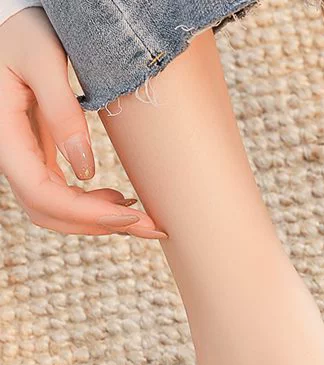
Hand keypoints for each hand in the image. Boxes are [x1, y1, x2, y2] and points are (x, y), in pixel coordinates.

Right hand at [0, 8, 165, 237]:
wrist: (17, 19)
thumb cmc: (27, 29)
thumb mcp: (44, 60)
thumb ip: (61, 111)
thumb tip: (85, 171)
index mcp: (4, 131)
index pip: (39, 192)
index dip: (84, 213)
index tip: (130, 215)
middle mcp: (10, 151)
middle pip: (47, 211)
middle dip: (99, 225)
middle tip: (149, 225)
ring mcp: (25, 155)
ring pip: (54, 210)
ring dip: (97, 221)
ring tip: (139, 214)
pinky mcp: (40, 154)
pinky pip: (60, 194)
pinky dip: (91, 206)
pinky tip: (120, 200)